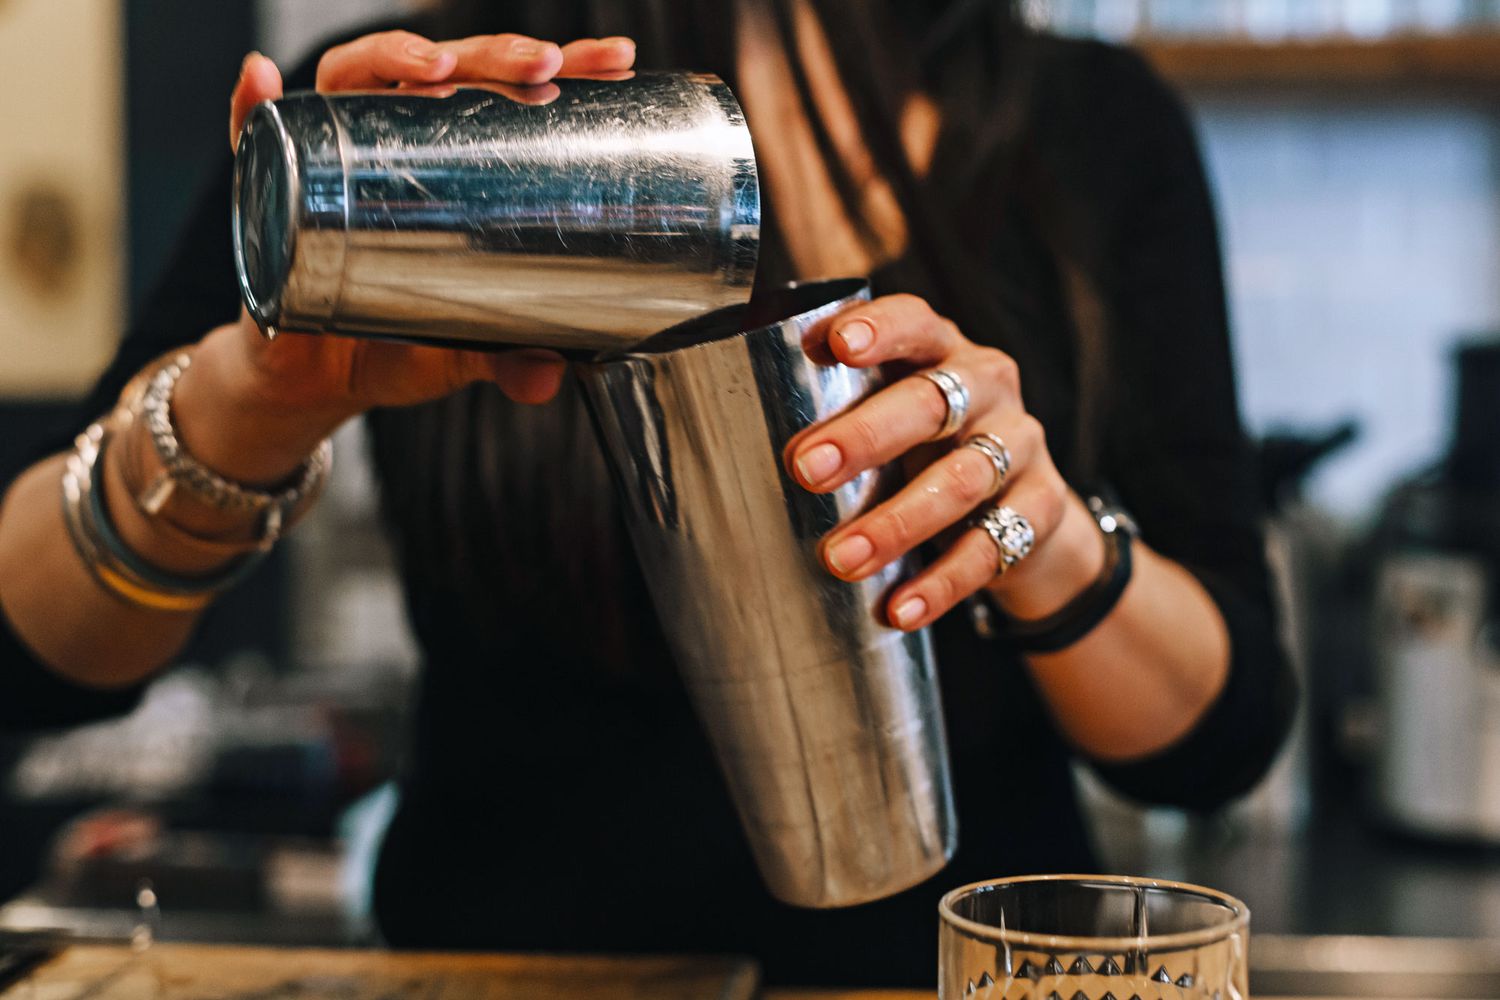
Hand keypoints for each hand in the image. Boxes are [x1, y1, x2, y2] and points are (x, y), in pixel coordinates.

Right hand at [191, 32, 636, 482]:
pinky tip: (264, 81)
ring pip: (357, 78)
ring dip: (395, 58)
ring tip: (437, 69)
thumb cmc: (391, 338)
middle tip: (545, 62)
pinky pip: (253, 135)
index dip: (558, 69)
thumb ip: (504, 358)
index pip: (505, 94)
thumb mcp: (457, 348)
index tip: (612, 60)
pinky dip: (252, 105)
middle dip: (496, 54)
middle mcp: (389, 141)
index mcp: (449, 162)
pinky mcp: (271, 186)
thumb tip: (551, 377)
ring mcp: (328, 154)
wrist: (311, 379)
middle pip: (442, 70)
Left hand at [786, 295, 1105, 630]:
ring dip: (897, 523)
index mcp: (941, 350)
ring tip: (840, 559)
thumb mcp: (889, 415)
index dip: (878, 330)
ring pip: (963, 481)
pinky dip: (942, 582)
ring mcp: (1020, 444)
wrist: (1024, 508)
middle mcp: (988, 386)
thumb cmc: (926, 449)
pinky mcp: (1041, 506)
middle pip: (931, 403)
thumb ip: (834, 411)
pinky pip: (993, 547)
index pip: (914, 322)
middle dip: (866, 435)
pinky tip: (899, 607)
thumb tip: (722, 438)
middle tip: (805, 468)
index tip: (833, 345)